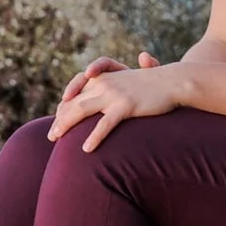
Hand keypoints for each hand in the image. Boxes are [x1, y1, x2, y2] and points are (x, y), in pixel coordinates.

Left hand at [49, 55, 178, 151]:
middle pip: (73, 102)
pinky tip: (86, 149)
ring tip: (57, 140)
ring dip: (66, 126)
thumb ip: (111, 85)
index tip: (57, 122)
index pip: (74, 91)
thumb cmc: (153, 84)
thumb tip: (97, 91)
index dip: (63, 107)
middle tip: (51, 136)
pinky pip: (105, 124)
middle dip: (60, 119)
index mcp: (103, 76)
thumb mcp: (128, 80)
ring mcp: (114, 94)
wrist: (174, 82)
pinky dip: (94, 137)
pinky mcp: (126, 106)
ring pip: (82, 110)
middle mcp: (104, 82)